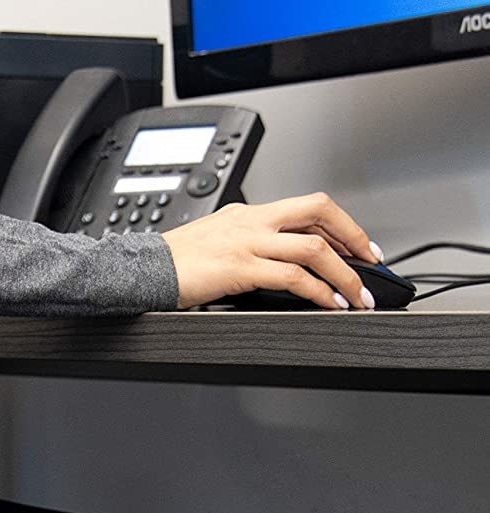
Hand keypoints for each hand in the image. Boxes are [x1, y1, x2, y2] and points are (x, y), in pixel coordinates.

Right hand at [160, 193, 384, 310]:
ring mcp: (247, 242)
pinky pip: (293, 277)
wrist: (141, 270)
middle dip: (354, 237)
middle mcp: (252, 221)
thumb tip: (273, 270)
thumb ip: (244, 249)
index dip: (340, 226)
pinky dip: (319, 291)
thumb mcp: (212, 245)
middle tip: (371, 263)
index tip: (357, 246)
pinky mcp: (240, 267)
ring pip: (314, 248)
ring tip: (358, 296)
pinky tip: (329, 304)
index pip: (306, 209)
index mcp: (246, 214)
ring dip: (344, 274)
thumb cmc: (170, 266)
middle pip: (320, 213)